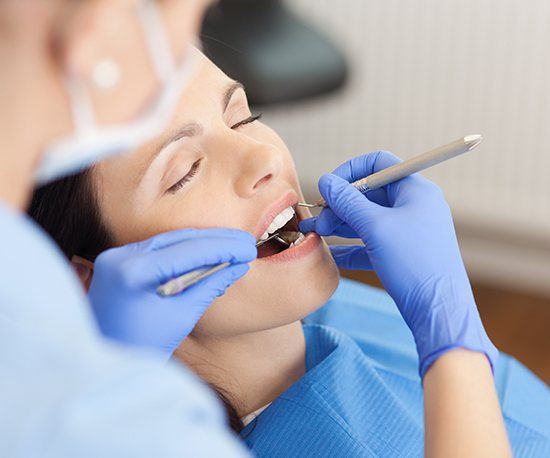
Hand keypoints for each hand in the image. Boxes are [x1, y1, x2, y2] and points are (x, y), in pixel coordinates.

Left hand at [88, 228, 256, 359]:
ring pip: (168, 241)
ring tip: (233, 245)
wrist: (106, 362)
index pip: (188, 251)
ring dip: (202, 243)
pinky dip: (184, 251)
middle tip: (246, 242)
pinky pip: (157, 249)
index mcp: (134, 273)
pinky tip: (208, 253)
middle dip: (215, 240)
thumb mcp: (182, 316)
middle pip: (178, 239)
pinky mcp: (117, 261)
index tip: (249, 248)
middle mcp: (120, 257)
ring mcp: (115, 257)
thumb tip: (239, 265)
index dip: (223, 248)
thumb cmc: (144, 348)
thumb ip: (210, 285)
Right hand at [300, 151, 496, 377]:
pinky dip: (351, 246)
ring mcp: (408, 231)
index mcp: (415, 190)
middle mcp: (413, 206)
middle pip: (369, 193)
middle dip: (339, 204)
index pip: (379, 164)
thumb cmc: (413, 263)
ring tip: (314, 234)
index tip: (329, 187)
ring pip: (367, 219)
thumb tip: (325, 181)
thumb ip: (348, 202)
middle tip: (317, 219)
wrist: (438, 310)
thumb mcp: (376, 227)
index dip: (351, 171)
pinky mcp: (402, 254)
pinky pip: (371, 243)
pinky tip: (331, 254)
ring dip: (340, 224)